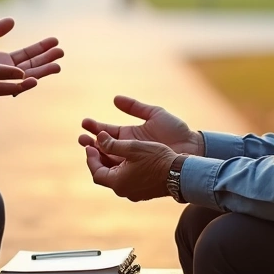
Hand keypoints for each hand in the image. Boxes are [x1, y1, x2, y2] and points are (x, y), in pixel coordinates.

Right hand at [79, 96, 202, 163]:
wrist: (192, 149)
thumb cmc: (176, 131)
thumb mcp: (155, 114)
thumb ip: (135, 107)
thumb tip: (115, 98)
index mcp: (130, 135)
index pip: (107, 132)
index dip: (95, 128)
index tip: (86, 123)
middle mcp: (128, 150)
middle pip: (103, 147)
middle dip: (90, 143)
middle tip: (81, 138)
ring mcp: (132, 163)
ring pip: (108, 161)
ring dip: (95, 155)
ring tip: (86, 147)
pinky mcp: (137, 174)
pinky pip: (119, 174)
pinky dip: (108, 168)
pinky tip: (102, 162)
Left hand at [85, 131, 177, 201]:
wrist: (181, 174)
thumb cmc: (157, 159)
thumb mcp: (132, 147)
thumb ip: (112, 144)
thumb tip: (98, 138)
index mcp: (118, 182)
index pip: (96, 171)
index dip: (91, 157)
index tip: (89, 145)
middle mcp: (124, 190)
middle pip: (105, 174)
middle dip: (99, 159)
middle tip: (95, 145)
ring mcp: (134, 192)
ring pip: (116, 177)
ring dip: (111, 162)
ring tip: (109, 148)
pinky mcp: (144, 190)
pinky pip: (127, 179)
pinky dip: (122, 167)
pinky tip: (126, 158)